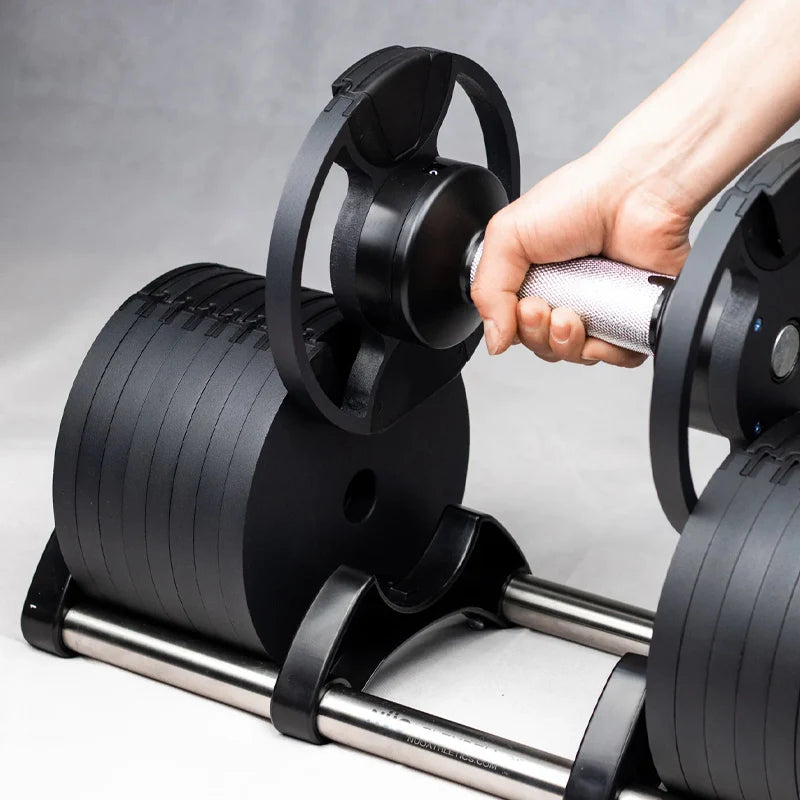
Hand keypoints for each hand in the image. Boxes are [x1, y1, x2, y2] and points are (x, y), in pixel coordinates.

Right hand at [471, 145, 693, 366]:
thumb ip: (487, 291)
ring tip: (571, 315)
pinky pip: (619, 355)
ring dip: (568, 344)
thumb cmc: (580, 197)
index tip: (523, 307)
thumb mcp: (507, 235)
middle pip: (542, 346)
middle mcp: (566, 294)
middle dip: (537, 336)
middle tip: (543, 308)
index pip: (515, 326)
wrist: (636, 192)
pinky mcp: (633, 315)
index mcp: (534, 277)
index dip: (515, 328)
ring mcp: (600, 306)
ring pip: (577, 355)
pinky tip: (602, 324)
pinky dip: (609, 350)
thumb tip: (493, 341)